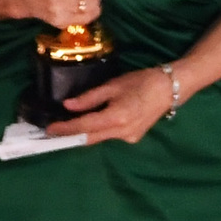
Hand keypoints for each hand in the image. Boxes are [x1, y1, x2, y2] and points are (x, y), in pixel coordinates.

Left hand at [49, 65, 178, 144]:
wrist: (170, 89)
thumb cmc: (142, 82)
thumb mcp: (113, 86)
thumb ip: (89, 98)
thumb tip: (68, 106)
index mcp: (116, 117)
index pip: (84, 127)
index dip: (65, 129)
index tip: (49, 129)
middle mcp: (122, 132)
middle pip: (90, 138)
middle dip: (71, 136)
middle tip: (53, 132)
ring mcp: (129, 137)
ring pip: (100, 138)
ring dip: (84, 133)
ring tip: (68, 126)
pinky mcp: (133, 137)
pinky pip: (110, 135)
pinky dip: (99, 130)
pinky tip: (92, 123)